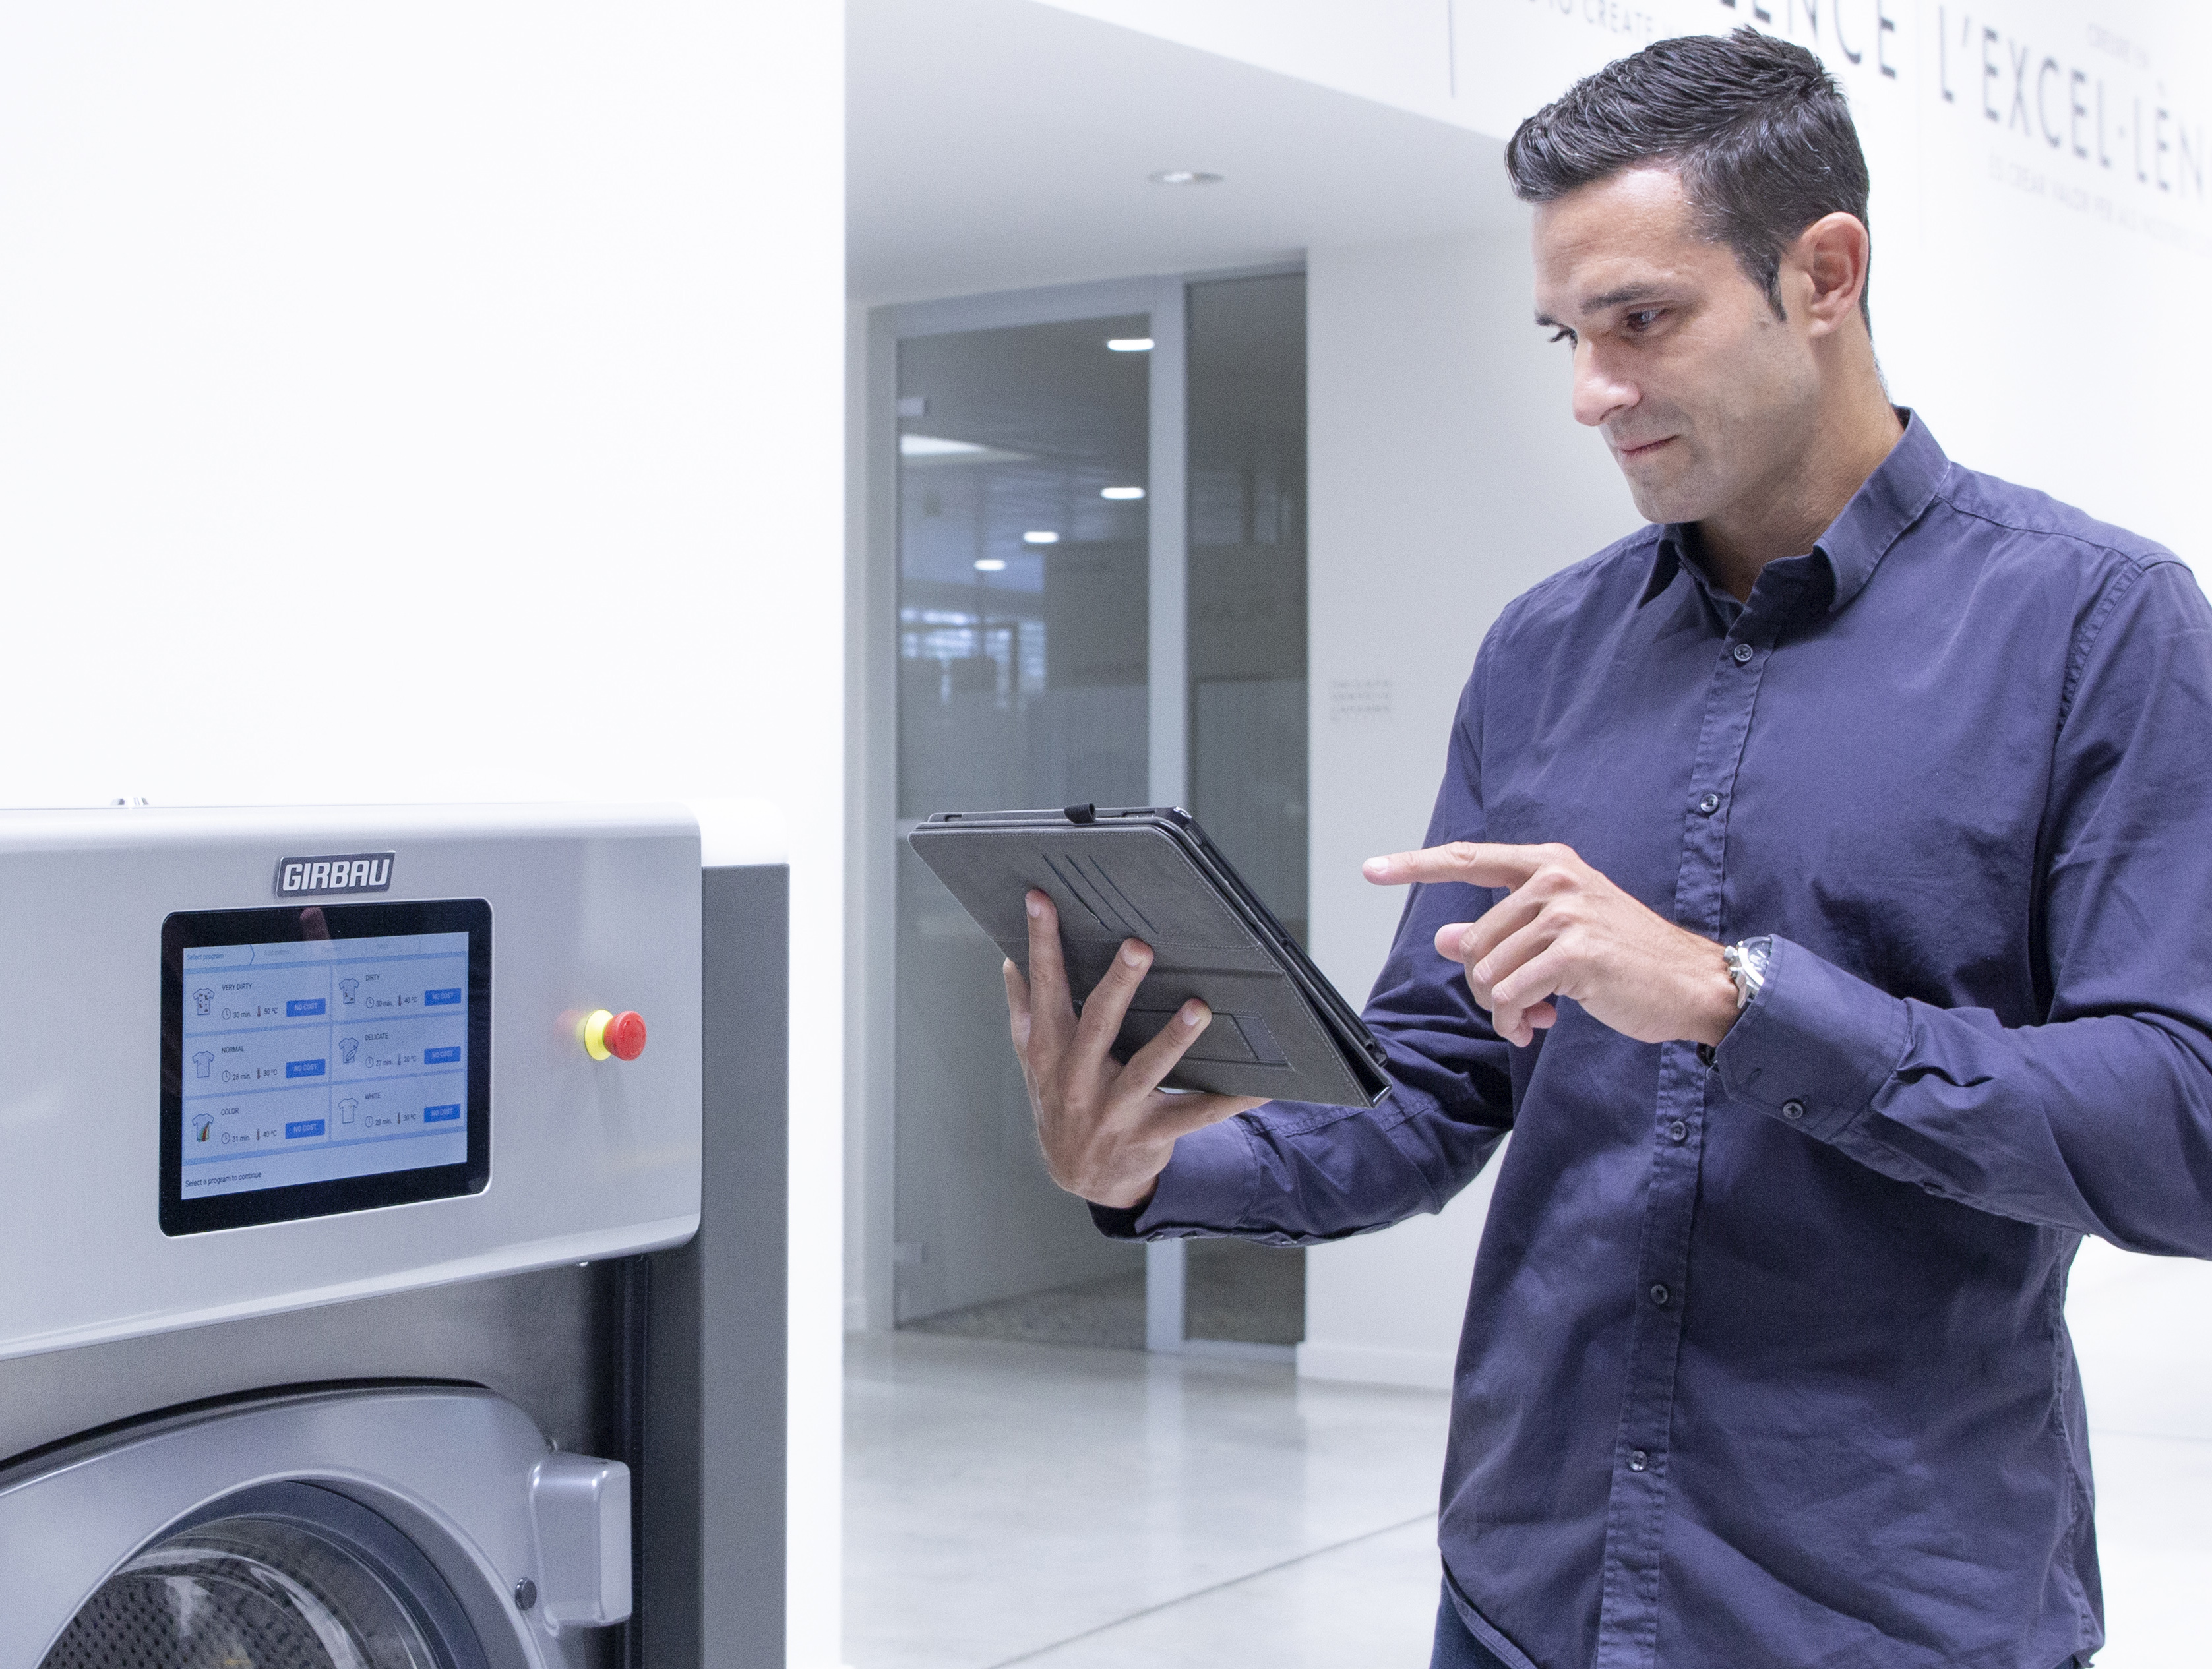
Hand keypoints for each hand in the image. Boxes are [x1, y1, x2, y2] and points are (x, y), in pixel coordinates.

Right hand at [1004, 889, 1266, 1208]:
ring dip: (1174, 1040)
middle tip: (1139, 947)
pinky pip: (1196, 1115)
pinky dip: (1231, 1101)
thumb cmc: (1059, 1103)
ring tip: (1199, 1008)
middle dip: (1119, 985)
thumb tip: (1011, 962)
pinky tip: (1261, 1083)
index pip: (1045, 989)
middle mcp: (1078, 1078)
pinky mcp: (1151, 1134)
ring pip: (1147, 1071)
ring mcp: (1114, 1109)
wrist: (1079, 1178)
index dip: (1042, 944)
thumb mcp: (1033, 1060)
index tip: (1042, 900)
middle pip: (1099, 1025)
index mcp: (1050, 1050)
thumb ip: (1024, 1011)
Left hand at [1362, 842, 1738, 1048]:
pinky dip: (1516, 1020)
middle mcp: (1554, 879)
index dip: (1414, 866)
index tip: (1371, 869)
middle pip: (1474, 941)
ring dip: (1502, 1009)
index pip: (1467, 858)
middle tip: (1518, 1008)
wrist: (1691, 983)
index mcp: (1548, 864)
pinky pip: (1511, 995)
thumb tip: (1446, 938)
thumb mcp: (1560, 935)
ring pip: (1487, 972)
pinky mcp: (1574, 953)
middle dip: (1487, 986)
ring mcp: (1565, 913)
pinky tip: (1538, 1025)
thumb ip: (1502, 932)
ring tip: (1532, 1017)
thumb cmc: (1626, 958)